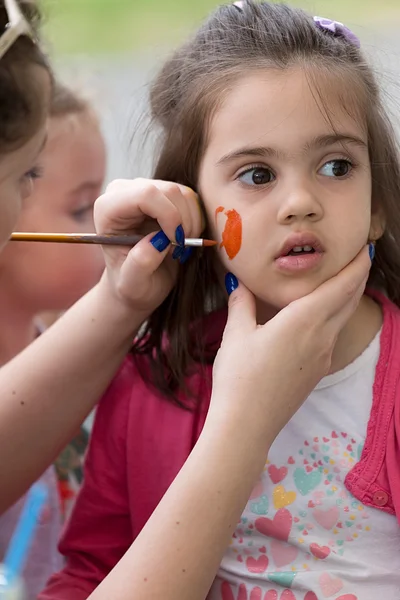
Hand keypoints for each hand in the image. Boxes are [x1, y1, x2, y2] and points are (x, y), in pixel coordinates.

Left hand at [93, 178, 202, 316]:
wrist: (139, 282)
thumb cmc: (131, 284)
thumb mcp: (132, 283)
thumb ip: (140, 263)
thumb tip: (157, 242)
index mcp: (108, 209)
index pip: (145, 194)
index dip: (169, 215)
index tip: (175, 243)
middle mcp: (125, 192)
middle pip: (169, 191)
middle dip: (182, 222)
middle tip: (178, 250)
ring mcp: (146, 189)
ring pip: (183, 194)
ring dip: (191, 223)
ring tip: (179, 247)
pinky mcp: (165, 193)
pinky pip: (191, 198)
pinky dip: (195, 220)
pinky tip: (183, 238)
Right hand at [209, 245, 371, 444]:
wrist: (247, 425)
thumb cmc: (239, 376)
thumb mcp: (236, 334)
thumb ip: (242, 304)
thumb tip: (239, 284)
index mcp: (304, 320)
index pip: (341, 286)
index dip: (357, 265)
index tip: (364, 248)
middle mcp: (321, 337)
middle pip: (350, 301)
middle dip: (358, 277)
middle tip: (359, 258)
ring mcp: (322, 356)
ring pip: (342, 319)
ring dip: (348, 298)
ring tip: (342, 283)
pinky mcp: (317, 372)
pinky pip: (332, 336)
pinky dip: (334, 318)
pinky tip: (320, 318)